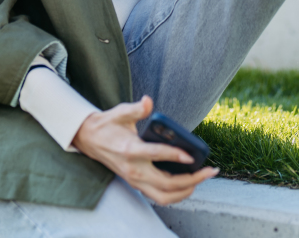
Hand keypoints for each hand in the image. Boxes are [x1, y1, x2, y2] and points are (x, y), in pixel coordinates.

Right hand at [72, 95, 217, 204]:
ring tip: (202, 179)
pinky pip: (159, 196)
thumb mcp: (121, 112)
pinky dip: (176, 194)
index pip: (156, 155)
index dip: (175, 156)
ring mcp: (135, 180)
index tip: (191, 155)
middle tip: (209, 171)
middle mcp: (134, 170)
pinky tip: (188, 184)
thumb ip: (137, 108)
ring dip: (186, 191)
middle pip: (166, 184)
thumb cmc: (108, 124)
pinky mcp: (136, 183)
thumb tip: (148, 101)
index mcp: (131, 150)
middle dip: (192, 179)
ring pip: (164, 196)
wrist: (89, 139)